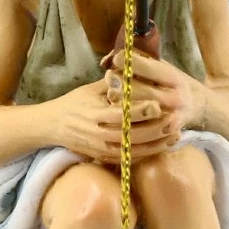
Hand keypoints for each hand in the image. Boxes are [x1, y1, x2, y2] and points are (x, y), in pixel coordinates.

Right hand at [52, 76, 179, 164]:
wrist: (53, 125)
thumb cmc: (74, 103)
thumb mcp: (90, 89)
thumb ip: (112, 84)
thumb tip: (134, 70)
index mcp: (94, 114)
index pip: (120, 115)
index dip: (140, 112)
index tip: (158, 105)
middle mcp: (98, 134)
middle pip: (131, 135)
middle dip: (155, 130)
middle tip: (175, 122)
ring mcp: (101, 149)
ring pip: (133, 150)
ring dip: (156, 144)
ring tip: (175, 136)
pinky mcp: (103, 158)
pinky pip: (128, 158)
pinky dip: (146, 153)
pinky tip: (161, 146)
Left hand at [106, 49, 206, 141]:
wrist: (199, 106)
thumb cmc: (173, 83)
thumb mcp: (163, 66)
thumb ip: (139, 59)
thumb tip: (108, 59)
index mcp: (173, 77)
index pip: (146, 67)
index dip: (128, 61)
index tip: (117, 59)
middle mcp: (173, 96)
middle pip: (137, 90)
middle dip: (118, 83)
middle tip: (110, 78)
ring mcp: (170, 116)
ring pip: (135, 110)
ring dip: (119, 102)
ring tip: (112, 95)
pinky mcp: (167, 132)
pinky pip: (141, 127)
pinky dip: (128, 120)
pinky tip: (121, 114)